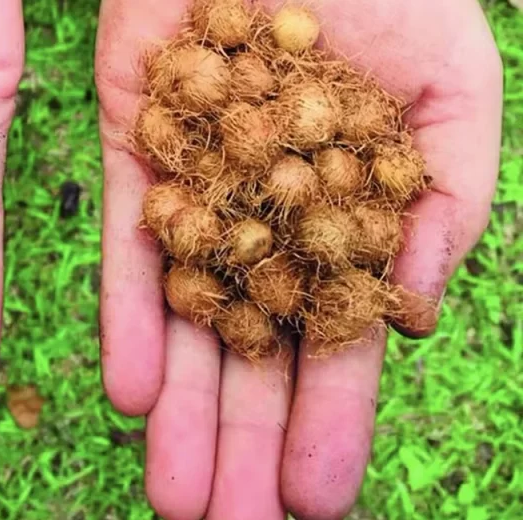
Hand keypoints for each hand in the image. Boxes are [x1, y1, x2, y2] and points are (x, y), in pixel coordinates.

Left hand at [95, 1, 501, 517]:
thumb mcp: (451, 96)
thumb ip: (443, 205)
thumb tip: (410, 314)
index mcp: (345, 225)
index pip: (334, 343)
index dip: (326, 421)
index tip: (314, 502)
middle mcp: (263, 225)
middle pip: (250, 352)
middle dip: (241, 443)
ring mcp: (197, 193)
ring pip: (186, 320)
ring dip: (182, 410)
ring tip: (174, 496)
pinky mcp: (137, 152)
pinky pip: (128, 248)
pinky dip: (133, 317)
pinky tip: (134, 392)